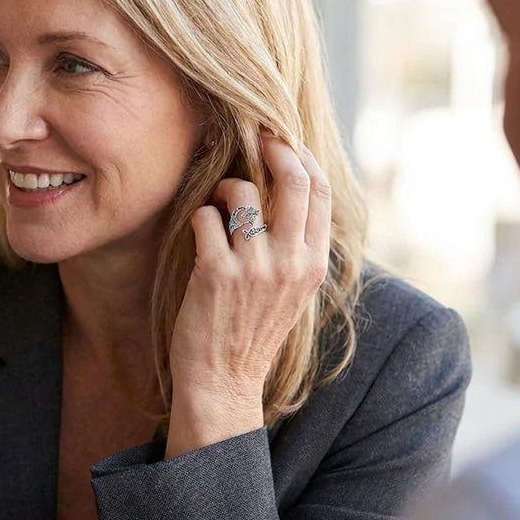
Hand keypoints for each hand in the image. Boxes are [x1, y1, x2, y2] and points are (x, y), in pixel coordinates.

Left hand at [166, 134, 330, 457]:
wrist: (223, 382)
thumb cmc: (253, 332)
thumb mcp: (291, 292)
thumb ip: (296, 247)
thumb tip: (287, 193)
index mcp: (313, 265)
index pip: (321, 192)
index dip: (302, 157)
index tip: (285, 143)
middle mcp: (290, 262)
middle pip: (294, 179)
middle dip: (274, 147)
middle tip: (257, 138)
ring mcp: (255, 267)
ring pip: (242, 190)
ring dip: (224, 185)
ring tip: (218, 204)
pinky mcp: (216, 273)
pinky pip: (205, 216)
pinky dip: (198, 216)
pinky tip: (199, 233)